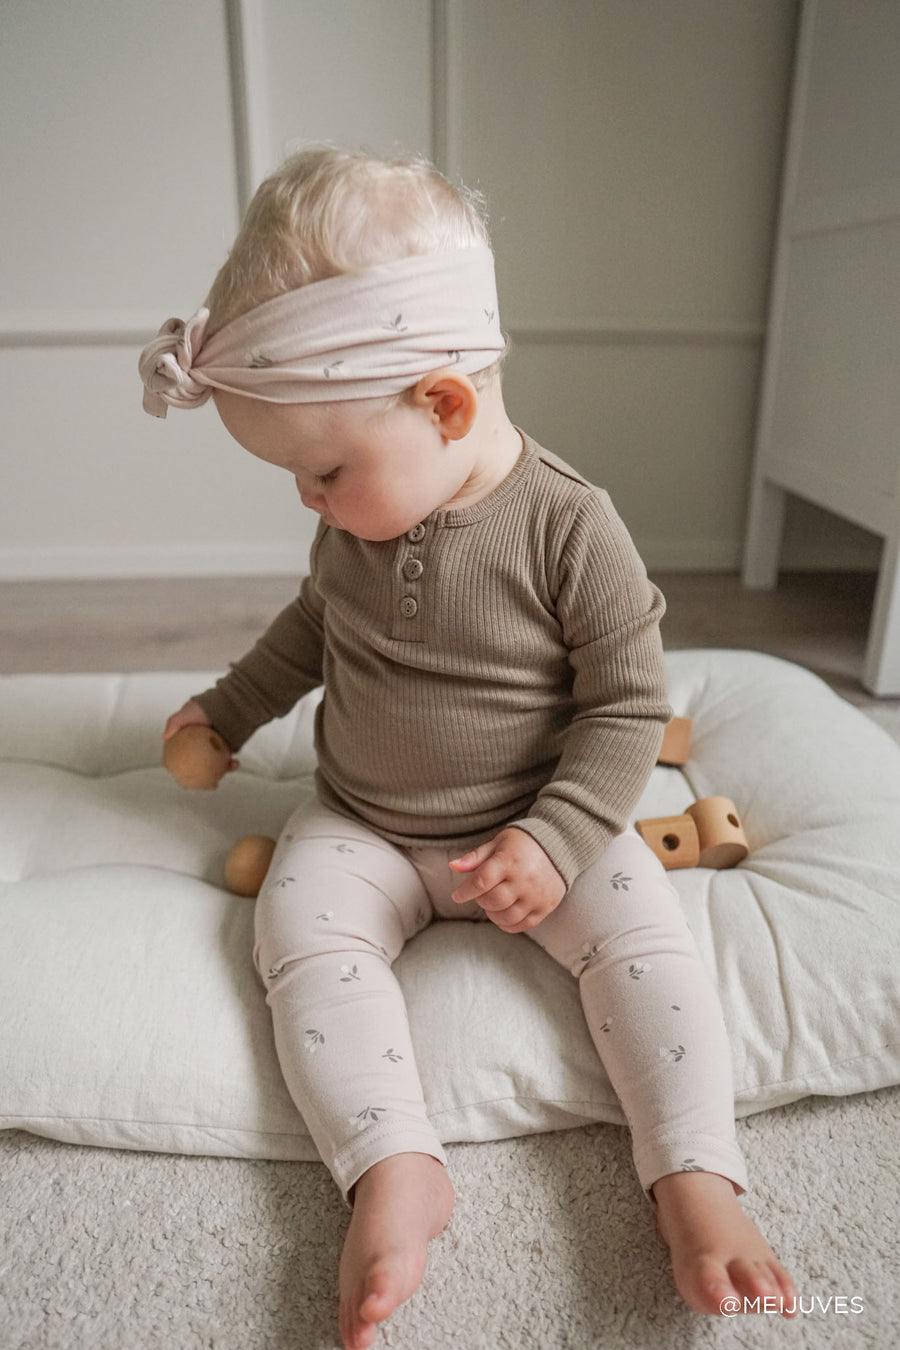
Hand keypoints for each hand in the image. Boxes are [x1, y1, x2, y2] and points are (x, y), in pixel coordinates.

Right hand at [163, 699, 238, 772]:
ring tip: (221, 777)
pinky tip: (234, 764)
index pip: (179, 756)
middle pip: (197, 766)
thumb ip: (174, 722)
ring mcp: (214, 750)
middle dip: (199, 778)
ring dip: (217, 774)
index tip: (181, 777)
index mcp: (186, 740)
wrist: (229, 702)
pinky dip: (230, 765)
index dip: (177, 768)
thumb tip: (165, 737)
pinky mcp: (227, 749)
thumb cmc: (206, 705)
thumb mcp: (186, 712)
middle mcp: (200, 747)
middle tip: (203, 783)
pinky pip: (227, 761)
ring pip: (213, 767)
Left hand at [448, 828, 565, 932]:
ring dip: (493, 914)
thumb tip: (453, 866)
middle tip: (481, 893)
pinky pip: (523, 925)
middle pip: (493, 901)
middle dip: (481, 900)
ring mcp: (536, 896)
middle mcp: (523, 880)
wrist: (559, 845)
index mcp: (509, 861)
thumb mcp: (498, 843)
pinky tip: (503, 914)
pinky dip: (508, 924)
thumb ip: (475, 857)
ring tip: (493, 903)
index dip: (465, 891)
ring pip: (506, 917)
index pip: (481, 881)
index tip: (457, 895)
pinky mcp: (545, 907)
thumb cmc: (522, 844)